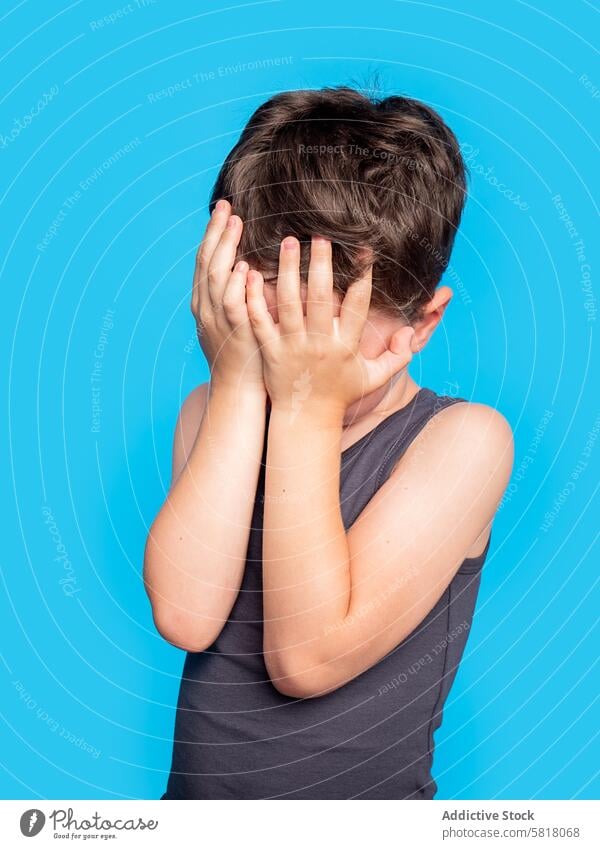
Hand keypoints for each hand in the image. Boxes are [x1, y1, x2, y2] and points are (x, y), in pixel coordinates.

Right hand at [191, 200, 263, 392]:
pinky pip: (232, 304)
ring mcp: (217, 320)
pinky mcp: (235, 332)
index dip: (212, 233)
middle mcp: (205, 308)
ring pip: (216, 277)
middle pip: (206, 261)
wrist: (238, 389)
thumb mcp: (236, 318)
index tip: (223, 210)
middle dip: (215, 231)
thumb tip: (251, 267)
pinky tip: (245, 266)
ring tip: (235, 224)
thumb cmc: (246, 353)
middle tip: (227, 206)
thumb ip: (239, 293)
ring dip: (226, 248)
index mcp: (204, 303)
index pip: (205, 260)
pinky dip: (236, 284)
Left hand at [245, 236, 414, 419]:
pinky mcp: (269, 351)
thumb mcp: (373, 379)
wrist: (305, 419)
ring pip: (288, 303)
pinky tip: (252, 272)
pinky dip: (254, 297)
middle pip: (320, 298)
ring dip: (288, 270)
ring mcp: (292, 347)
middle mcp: (319, 344)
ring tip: (288, 242)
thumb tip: (411, 332)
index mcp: (345, 346)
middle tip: (319, 235)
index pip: (357, 304)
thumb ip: (397, 357)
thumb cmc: (340, 394)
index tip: (364, 249)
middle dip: (321, 264)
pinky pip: (260, 321)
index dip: (363, 276)